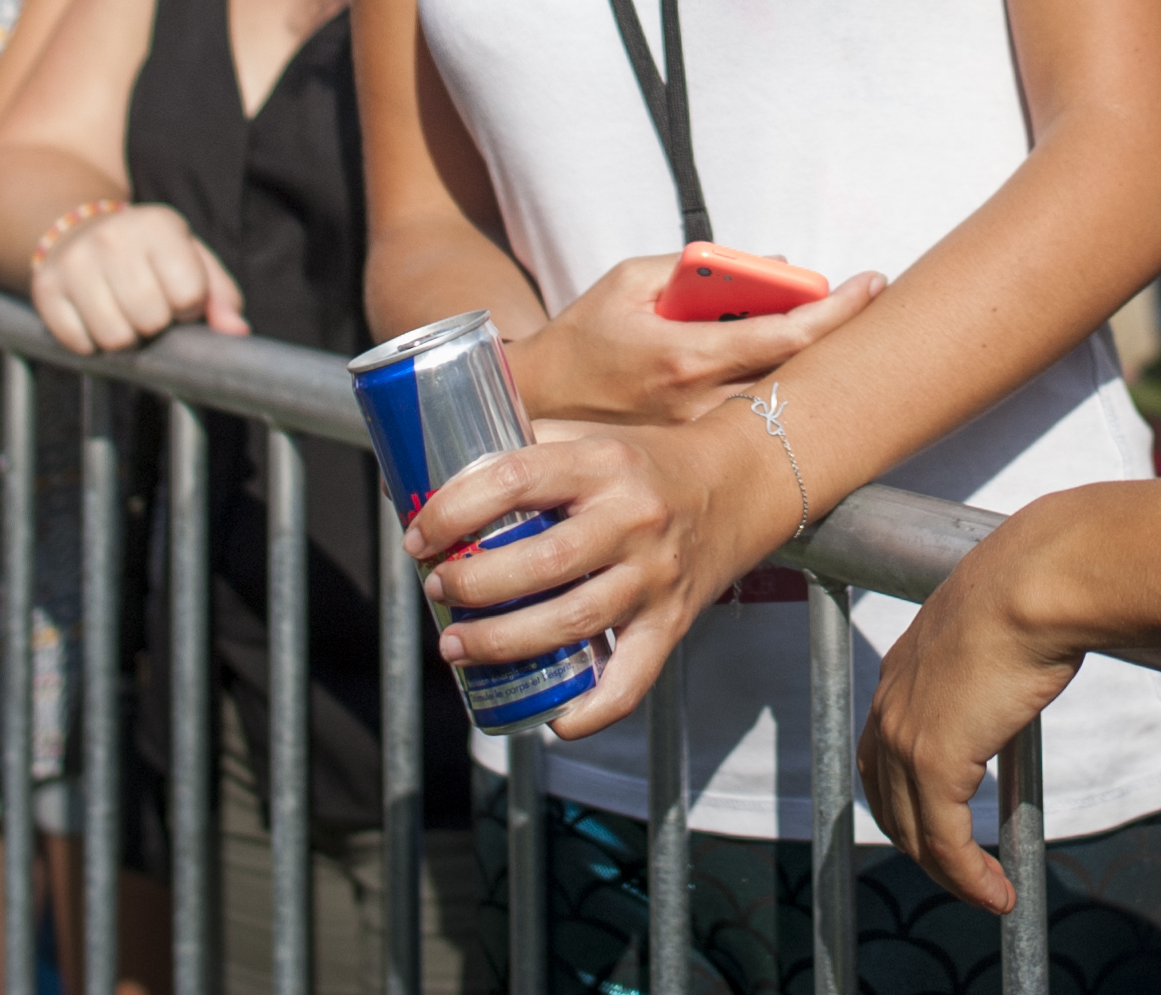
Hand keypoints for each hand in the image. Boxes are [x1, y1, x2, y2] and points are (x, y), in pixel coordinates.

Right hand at [28, 202, 243, 351]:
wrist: (77, 229)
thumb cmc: (149, 253)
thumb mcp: (191, 258)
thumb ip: (221, 294)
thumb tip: (236, 330)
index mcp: (158, 224)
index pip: (189, 296)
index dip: (188, 305)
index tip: (176, 293)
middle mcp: (111, 237)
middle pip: (150, 320)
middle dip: (156, 323)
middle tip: (148, 304)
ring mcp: (73, 262)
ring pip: (115, 339)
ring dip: (125, 336)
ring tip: (123, 310)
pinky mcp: (44, 288)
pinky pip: (79, 344)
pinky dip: (91, 341)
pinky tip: (94, 315)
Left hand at [403, 410, 789, 740]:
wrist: (742, 483)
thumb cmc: (647, 464)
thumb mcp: (593, 441)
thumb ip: (526, 456)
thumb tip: (424, 476)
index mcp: (604, 463)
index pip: (517, 479)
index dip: (456, 510)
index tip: (419, 535)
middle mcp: (633, 518)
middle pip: (541, 562)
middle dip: (473, 585)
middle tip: (437, 592)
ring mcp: (655, 575)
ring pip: (573, 622)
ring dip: (504, 643)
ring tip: (458, 647)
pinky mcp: (672, 622)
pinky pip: (631, 679)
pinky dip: (590, 710)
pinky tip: (553, 719)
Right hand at [506, 255, 884, 427]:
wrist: (538, 401)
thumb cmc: (585, 334)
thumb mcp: (632, 280)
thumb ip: (698, 268)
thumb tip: (770, 265)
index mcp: (687, 354)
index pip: (785, 333)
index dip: (837, 309)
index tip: (873, 283)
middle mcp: (701, 402)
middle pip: (796, 372)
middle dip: (836, 335)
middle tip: (865, 301)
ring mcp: (700, 434)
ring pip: (778, 399)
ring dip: (805, 362)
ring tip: (819, 327)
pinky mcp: (694, 451)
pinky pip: (751, 415)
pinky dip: (772, 384)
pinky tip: (776, 363)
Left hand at [859, 499, 1090, 907]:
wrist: (1039, 579)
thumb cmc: (1037, 586)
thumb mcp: (1002, 621)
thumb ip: (1000, 651)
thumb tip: (1038, 651)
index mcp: (902, 668)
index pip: (882, 750)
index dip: (903, 794)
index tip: (935, 820)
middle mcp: (890, 704)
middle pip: (888, 800)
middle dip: (921, 843)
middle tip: (961, 869)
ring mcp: (905, 737)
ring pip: (915, 832)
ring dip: (949, 873)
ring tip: (985, 892)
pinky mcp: (933, 765)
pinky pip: (946, 844)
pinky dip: (969, 878)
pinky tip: (997, 893)